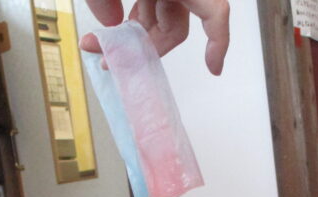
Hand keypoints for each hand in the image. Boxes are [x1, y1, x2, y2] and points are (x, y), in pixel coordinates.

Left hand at [81, 0, 229, 75]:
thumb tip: (108, 22)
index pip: (215, 11)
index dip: (218, 42)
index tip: (212, 69)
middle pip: (175, 25)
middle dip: (144, 48)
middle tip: (111, 60)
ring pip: (159, 17)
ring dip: (132, 34)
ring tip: (99, 42)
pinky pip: (150, 4)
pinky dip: (134, 17)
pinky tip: (110, 26)